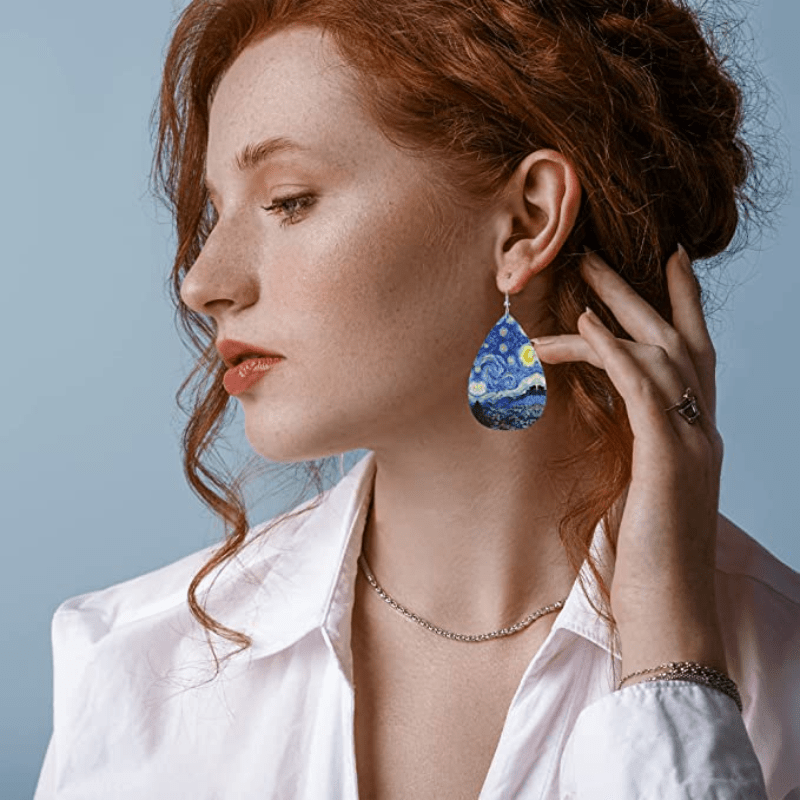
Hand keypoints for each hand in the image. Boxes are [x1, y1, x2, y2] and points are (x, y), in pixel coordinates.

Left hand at [532, 246, 726, 675]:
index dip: (681, 306)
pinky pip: (643, 387)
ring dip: (616, 309)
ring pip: (658, 352)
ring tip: (579, 274)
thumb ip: (627, 446)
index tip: (665, 263)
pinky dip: (615, 350)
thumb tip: (594, 413)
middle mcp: (700, 430)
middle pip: (675, 339)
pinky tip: (586, 323)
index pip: (691, 356)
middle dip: (637, 292)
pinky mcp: (668, 458)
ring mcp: (691, 441)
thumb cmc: (647, 562)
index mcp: (693, 437)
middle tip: (598, 254)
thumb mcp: (636, 491)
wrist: (669, 612)